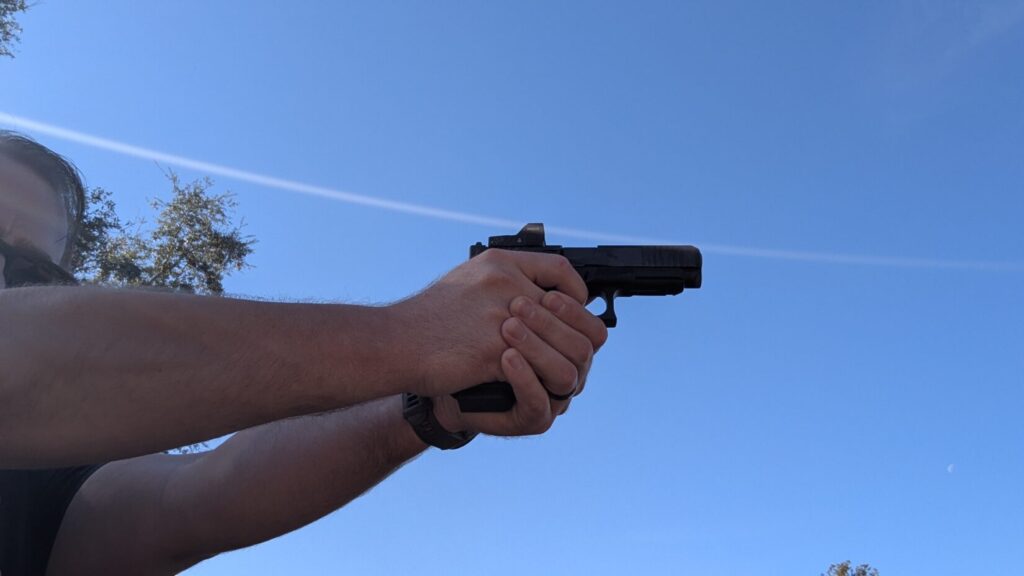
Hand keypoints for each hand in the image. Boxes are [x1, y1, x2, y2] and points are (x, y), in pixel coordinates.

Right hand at [390, 248, 605, 426]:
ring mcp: (502, 317)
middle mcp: (506, 284)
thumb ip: (504, 283)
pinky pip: (543, 370)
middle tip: (571, 355)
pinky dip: (543, 383)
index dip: (576, 296)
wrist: (392, 343)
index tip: (571, 314)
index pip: (562, 270)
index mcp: (500, 264)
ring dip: (566, 367)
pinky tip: (535, 387)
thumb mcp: (467, 282)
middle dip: (578, 340)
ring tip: (556, 377)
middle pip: (573, 313)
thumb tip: (543, 296)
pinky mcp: (495, 352)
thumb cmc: (426, 319)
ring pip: (567, 347)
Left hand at [431, 289, 607, 435]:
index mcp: (563, 344)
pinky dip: (525, 378)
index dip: (574, 310)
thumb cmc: (468, 334)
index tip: (546, 293)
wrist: (435, 371)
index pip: (592, 328)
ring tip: (507, 328)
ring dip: (538, 347)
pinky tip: (505, 357)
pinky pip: (538, 403)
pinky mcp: (531, 418)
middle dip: (551, 324)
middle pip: (582, 349)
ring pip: (565, 376)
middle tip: (518, 305)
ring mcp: (552, 397)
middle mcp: (565, 371)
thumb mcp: (498, 299)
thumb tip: (559, 269)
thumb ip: (530, 284)